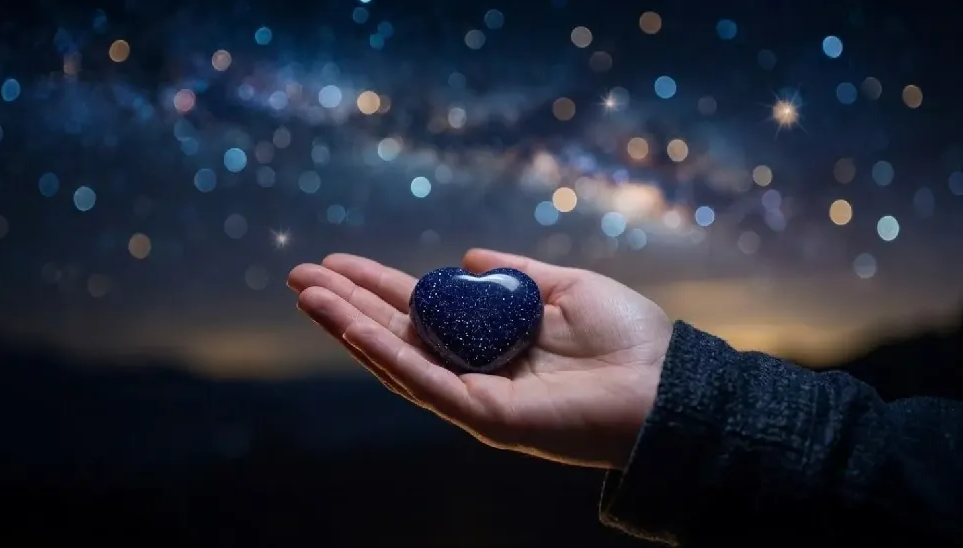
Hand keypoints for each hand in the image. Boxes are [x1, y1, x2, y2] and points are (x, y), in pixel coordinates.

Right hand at [287, 249, 673, 468]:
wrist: (667, 386)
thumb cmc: (629, 338)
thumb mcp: (565, 286)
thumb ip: (514, 272)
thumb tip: (464, 256)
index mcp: (493, 338)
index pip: (420, 310)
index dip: (376, 286)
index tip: (336, 263)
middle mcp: (475, 368)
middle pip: (396, 334)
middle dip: (346, 305)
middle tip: (299, 276)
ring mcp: (476, 396)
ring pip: (397, 359)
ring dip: (348, 327)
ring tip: (307, 295)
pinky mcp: (486, 418)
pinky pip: (424, 383)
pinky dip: (384, 355)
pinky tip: (350, 328)